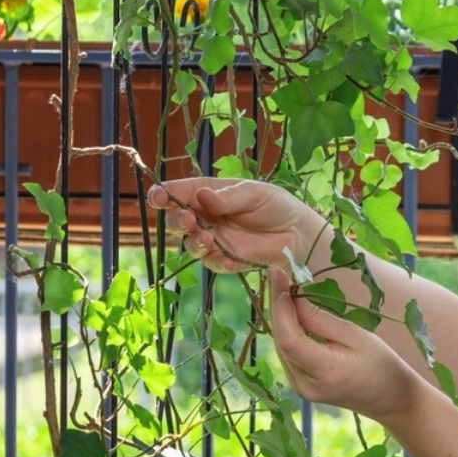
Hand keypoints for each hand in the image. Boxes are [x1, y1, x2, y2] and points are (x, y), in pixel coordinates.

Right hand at [147, 178, 326, 272]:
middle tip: (189, 219)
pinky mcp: (226, 259)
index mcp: (207, 194)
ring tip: (208, 238)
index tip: (159, 197)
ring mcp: (214, 240)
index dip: (163, 195)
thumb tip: (202, 196)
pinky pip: (212, 262)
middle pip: (175, 220)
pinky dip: (215, 259)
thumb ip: (228, 198)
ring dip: (194, 241)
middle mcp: (205, 217)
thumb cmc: (275, 205)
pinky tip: (226, 256)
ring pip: (189, 244)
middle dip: (176, 220)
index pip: (177, 193)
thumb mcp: (253, 193)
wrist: (298, 232)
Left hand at [269, 268, 422, 418]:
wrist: (390, 398)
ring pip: (281, 347)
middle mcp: (305, 385)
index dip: (281, 308)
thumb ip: (320, 319)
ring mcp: (301, 389)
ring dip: (280, 318)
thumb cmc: (381, 364)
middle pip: (281, 342)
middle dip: (278, 307)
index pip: (290, 339)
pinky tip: (290, 313)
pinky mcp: (301, 386)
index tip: (279, 277)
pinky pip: (287, 355)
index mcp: (324, 372)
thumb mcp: (355, 335)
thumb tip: (292, 298)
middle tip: (278, 275)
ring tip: (282, 288)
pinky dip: (287, 332)